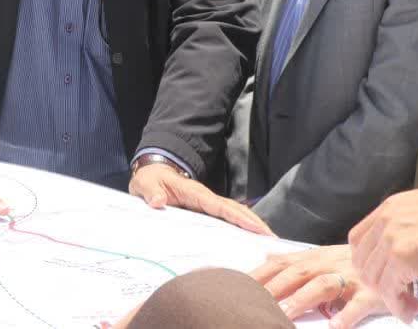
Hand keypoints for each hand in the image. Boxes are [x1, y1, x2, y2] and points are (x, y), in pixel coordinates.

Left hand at [129, 163, 272, 234]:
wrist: (150, 175)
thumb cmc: (150, 180)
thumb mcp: (145, 184)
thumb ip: (151, 192)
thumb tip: (158, 202)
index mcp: (194, 193)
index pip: (219, 205)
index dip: (238, 216)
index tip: (255, 227)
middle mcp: (205, 199)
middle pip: (234, 210)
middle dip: (253, 222)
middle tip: (272, 238)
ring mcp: (206, 205)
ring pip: (232, 215)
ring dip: (250, 226)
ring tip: (267, 241)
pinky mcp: (203, 212)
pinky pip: (224, 220)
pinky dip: (238, 228)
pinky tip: (247, 241)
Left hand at [250, 245, 387, 327]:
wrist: (395, 257)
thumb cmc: (352, 262)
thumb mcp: (322, 256)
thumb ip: (295, 258)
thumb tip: (265, 255)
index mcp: (315, 257)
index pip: (281, 263)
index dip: (260, 274)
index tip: (237, 286)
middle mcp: (329, 264)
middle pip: (297, 273)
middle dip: (274, 287)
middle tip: (253, 303)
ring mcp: (350, 278)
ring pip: (322, 286)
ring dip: (301, 299)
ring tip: (285, 315)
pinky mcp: (371, 293)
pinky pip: (357, 305)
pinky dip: (345, 316)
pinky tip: (333, 327)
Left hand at [348, 185, 417, 321]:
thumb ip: (402, 225)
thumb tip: (399, 248)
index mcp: (387, 209)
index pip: (357, 240)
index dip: (367, 261)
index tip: (381, 274)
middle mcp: (384, 222)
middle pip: (361, 262)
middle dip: (377, 282)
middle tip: (396, 292)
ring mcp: (391, 240)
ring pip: (373, 279)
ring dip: (389, 297)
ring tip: (408, 303)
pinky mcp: (402, 259)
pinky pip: (390, 290)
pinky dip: (397, 306)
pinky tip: (410, 310)